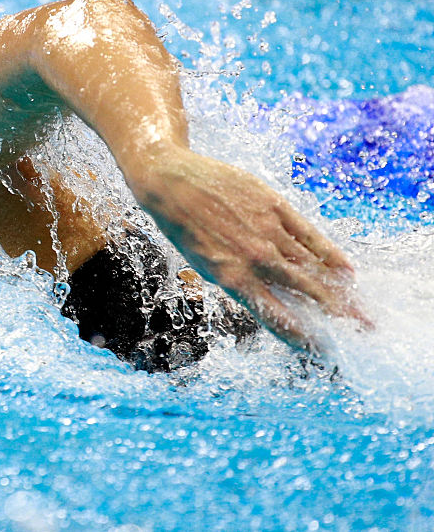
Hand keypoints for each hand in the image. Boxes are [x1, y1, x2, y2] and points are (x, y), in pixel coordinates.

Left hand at [128, 145, 371, 351]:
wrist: (170, 183)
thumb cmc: (184, 228)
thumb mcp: (206, 264)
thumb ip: (241, 281)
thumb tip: (273, 300)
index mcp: (232, 278)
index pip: (276, 316)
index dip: (302, 335)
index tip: (323, 349)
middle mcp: (254, 258)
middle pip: (307, 292)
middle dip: (338, 315)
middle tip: (362, 331)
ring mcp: (267, 230)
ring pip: (313, 265)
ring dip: (341, 290)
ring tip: (361, 309)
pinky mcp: (275, 206)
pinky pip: (310, 235)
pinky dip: (330, 254)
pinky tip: (347, 270)